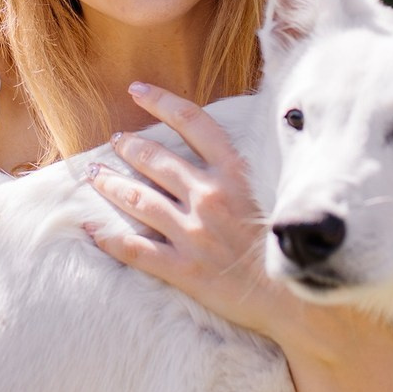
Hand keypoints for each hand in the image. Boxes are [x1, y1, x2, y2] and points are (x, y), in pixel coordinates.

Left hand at [85, 81, 296, 339]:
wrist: (301, 301)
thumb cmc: (291, 245)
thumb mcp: (278, 192)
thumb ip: (248, 167)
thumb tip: (227, 143)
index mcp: (235, 174)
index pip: (192, 122)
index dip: (161, 102)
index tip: (137, 91)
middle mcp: (210, 197)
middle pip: (157, 160)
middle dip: (129, 146)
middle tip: (115, 140)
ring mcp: (194, 234)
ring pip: (138, 201)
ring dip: (111, 184)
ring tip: (94, 174)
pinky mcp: (184, 269)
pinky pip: (136, 250)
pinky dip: (109, 238)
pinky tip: (91, 228)